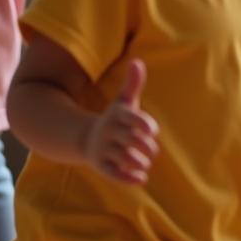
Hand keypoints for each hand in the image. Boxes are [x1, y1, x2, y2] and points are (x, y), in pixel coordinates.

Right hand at [83, 59, 159, 184]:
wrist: (87, 138)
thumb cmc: (116, 118)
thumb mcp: (124, 101)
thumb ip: (133, 83)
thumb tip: (137, 61)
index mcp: (117, 116)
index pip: (130, 118)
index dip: (143, 124)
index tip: (153, 130)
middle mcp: (109, 132)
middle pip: (129, 139)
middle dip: (145, 145)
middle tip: (153, 151)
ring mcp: (103, 149)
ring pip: (123, 157)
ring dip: (138, 161)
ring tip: (146, 163)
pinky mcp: (100, 165)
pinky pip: (113, 173)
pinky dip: (128, 178)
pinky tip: (142, 179)